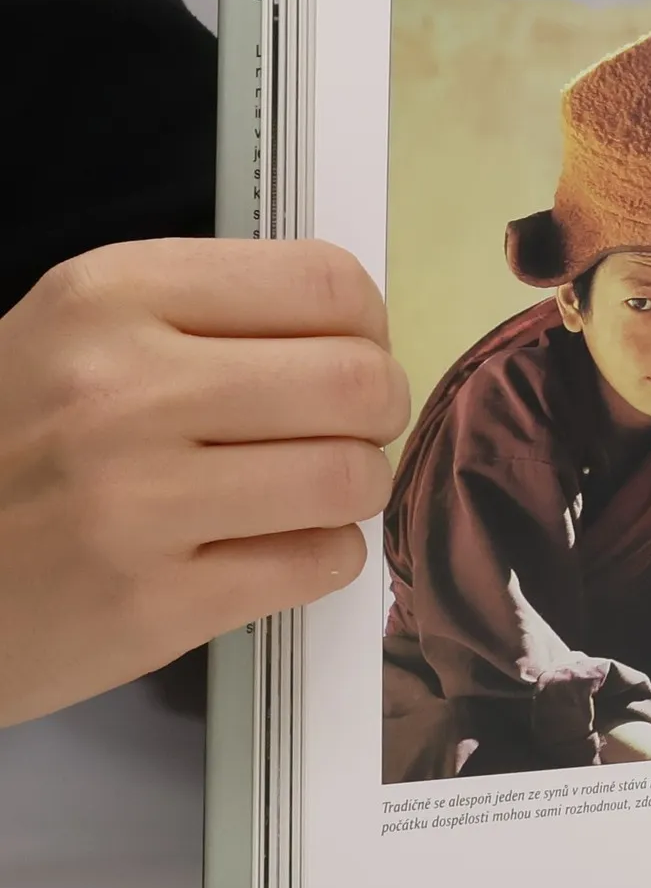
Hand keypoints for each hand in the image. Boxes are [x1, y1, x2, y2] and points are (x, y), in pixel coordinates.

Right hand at [0, 238, 409, 725]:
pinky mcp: (155, 605)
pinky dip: (324, 556)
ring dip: (355, 488)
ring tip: (309, 493)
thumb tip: (356, 332)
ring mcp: (137, 501)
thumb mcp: (76, 337)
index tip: (347, 354)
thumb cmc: (8, 447)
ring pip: (351, 476)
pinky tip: (275, 548)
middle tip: (345, 431)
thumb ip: (207, 317)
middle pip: (356, 380)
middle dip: (376, 412)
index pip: (324, 282)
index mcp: (110, 296)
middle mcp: (124, 389)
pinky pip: (319, 563)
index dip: (365, 327)